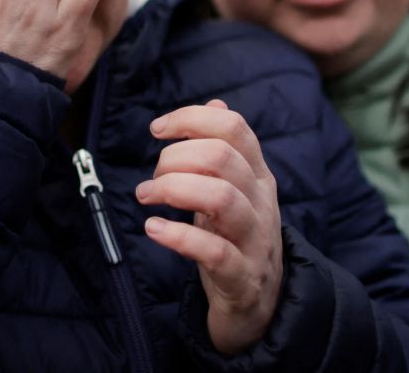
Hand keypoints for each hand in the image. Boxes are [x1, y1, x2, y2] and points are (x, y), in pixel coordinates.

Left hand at [135, 99, 282, 354]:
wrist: (261, 306)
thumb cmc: (236, 239)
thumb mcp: (233, 189)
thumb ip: (224, 148)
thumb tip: (216, 103)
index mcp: (257, 174)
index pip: (233, 127)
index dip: (190, 119)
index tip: (157, 129)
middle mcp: (261, 201)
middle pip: (221, 158)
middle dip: (174, 159)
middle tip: (152, 178)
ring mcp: (255, 239)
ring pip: (221, 198)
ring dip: (173, 190)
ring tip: (147, 197)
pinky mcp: (241, 276)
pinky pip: (213, 251)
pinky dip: (177, 236)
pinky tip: (153, 229)